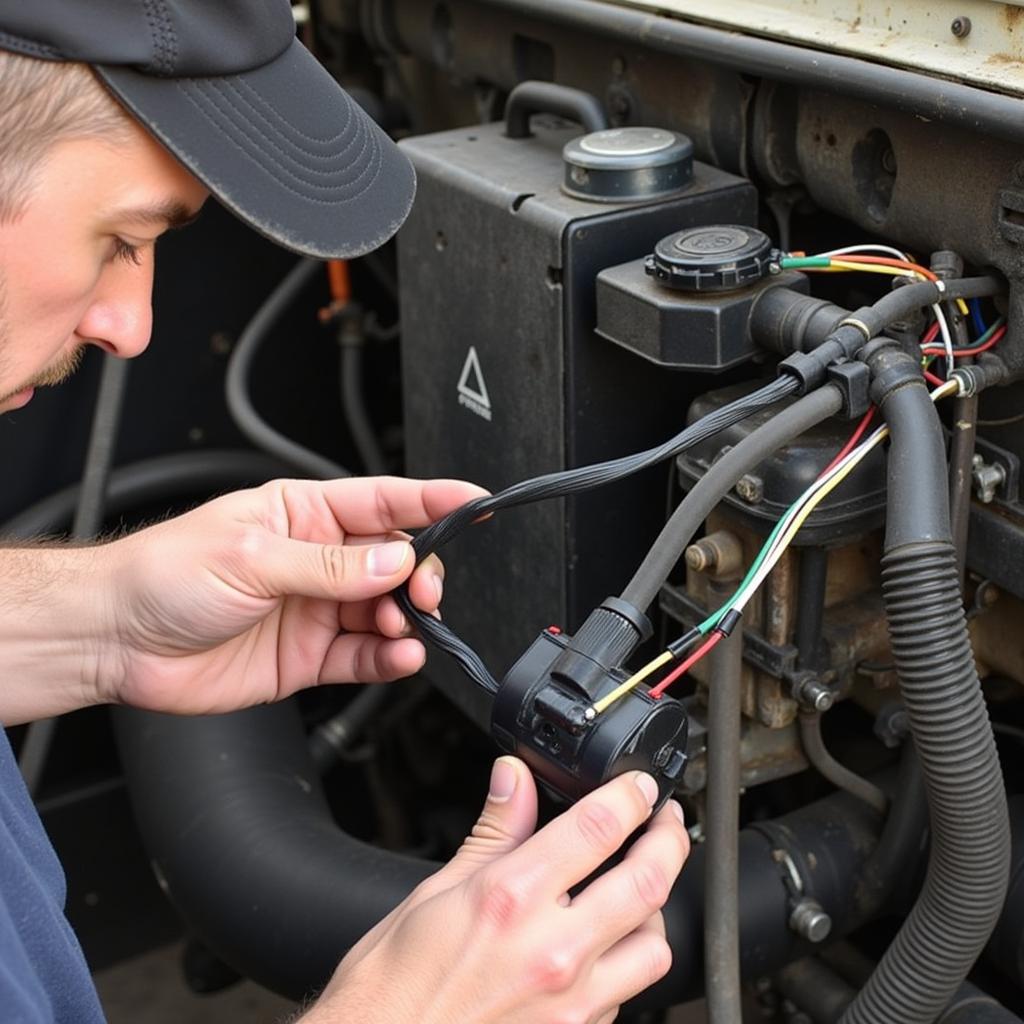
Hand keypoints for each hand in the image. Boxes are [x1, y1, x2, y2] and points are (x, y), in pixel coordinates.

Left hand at [97, 476, 484, 713]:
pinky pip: (365, 656)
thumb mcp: (251, 558)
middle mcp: (317, 560)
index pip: (383, 501)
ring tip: (402, 629)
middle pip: (395, 562)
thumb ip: (330, 565)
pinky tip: (398, 656)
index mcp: (304, 514)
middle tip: (421, 593)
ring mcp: (316, 608)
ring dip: (405, 622)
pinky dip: (389, 658)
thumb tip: (394, 559)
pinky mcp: (309, 655)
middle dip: (419, 575)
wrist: (114, 640)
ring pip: (385, 612)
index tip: (476, 503)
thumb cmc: (162, 575)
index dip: (433, 501)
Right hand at [309, 758, 688, 1023]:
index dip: (632, 795)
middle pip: (648, 881)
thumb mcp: (435, 894)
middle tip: (667, 822)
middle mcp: (551, 950)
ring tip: (639, 888)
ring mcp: (571, 1003)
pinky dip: (626, 962)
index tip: (641, 785)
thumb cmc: (394, 988)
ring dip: (655, 908)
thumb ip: (492, 833)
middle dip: (670, 839)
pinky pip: (627, 993)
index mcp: (511, 899)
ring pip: (653, 945)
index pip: (598, 827)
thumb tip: (512, 779)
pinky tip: (604, 946)